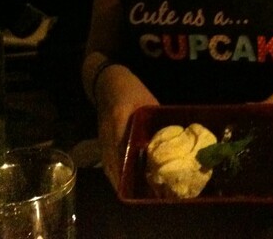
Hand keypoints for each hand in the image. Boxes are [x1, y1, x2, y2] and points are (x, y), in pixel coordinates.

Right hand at [95, 66, 158, 190]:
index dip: (130, 170)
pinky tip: (127, 175)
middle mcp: (108, 135)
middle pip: (112, 166)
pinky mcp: (102, 140)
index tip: (141, 184)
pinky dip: (115, 171)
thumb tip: (169, 134)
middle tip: (141, 192)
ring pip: (108, 166)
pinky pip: (107, 161)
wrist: (107, 80)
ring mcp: (102, 139)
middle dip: (124, 182)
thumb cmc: (128, 87)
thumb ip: (155, 117)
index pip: (122, 152)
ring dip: (119, 180)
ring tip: (135, 189)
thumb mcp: (146, 99)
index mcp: (119, 122)